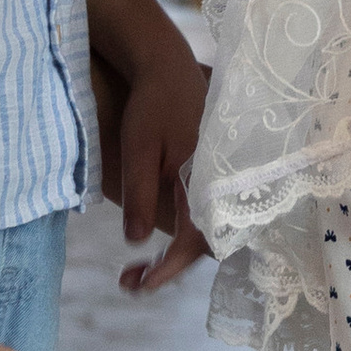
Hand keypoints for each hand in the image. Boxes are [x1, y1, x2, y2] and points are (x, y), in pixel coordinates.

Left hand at [102, 21, 211, 293]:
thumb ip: (140, 194)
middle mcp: (222, 186)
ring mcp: (220, 182)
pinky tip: (160, 245)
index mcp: (207, 181)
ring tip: (138, 272)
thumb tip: (137, 242)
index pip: (193, 242)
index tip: (137, 286)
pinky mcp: (213, 177)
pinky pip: (206, 218)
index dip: (167, 270)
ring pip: (207, 234)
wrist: (167, 65)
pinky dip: (184, 238)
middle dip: (169, 271)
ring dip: (175, 257)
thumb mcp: (139, 148)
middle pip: (204, 246)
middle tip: (129, 282)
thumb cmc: (153, 104)